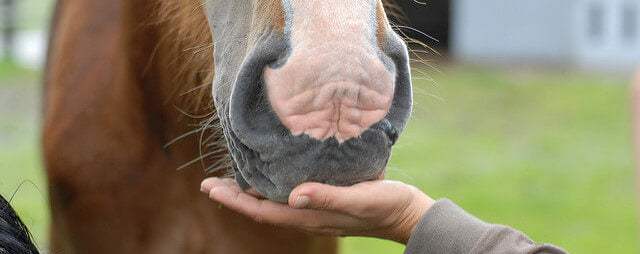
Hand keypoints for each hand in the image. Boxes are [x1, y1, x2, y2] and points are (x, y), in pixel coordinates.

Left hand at [200, 178, 433, 242]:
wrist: (408, 214)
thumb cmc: (386, 205)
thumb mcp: (359, 199)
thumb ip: (328, 197)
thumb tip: (293, 196)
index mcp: (310, 217)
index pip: (263, 210)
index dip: (235, 200)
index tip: (210, 188)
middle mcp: (308, 216)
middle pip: (262, 208)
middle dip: (235, 196)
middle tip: (210, 183)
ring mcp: (316, 211)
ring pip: (274, 202)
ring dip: (250, 192)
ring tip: (231, 179)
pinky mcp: (326, 201)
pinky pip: (290, 197)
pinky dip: (272, 186)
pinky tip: (272, 174)